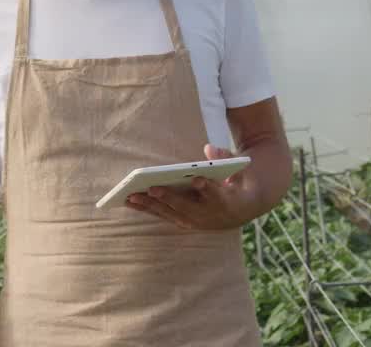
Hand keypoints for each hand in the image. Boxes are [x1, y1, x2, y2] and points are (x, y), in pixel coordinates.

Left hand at [124, 144, 253, 229]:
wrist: (240, 210)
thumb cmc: (234, 183)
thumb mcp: (236, 168)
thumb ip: (224, 157)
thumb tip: (209, 148)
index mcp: (226, 201)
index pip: (217, 194)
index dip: (207, 188)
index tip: (198, 180)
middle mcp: (209, 215)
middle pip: (187, 207)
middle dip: (169, 198)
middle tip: (152, 188)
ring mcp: (195, 222)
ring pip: (171, 214)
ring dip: (151, 206)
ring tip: (131, 196)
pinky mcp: (184, 222)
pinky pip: (164, 215)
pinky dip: (147, 209)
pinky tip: (130, 201)